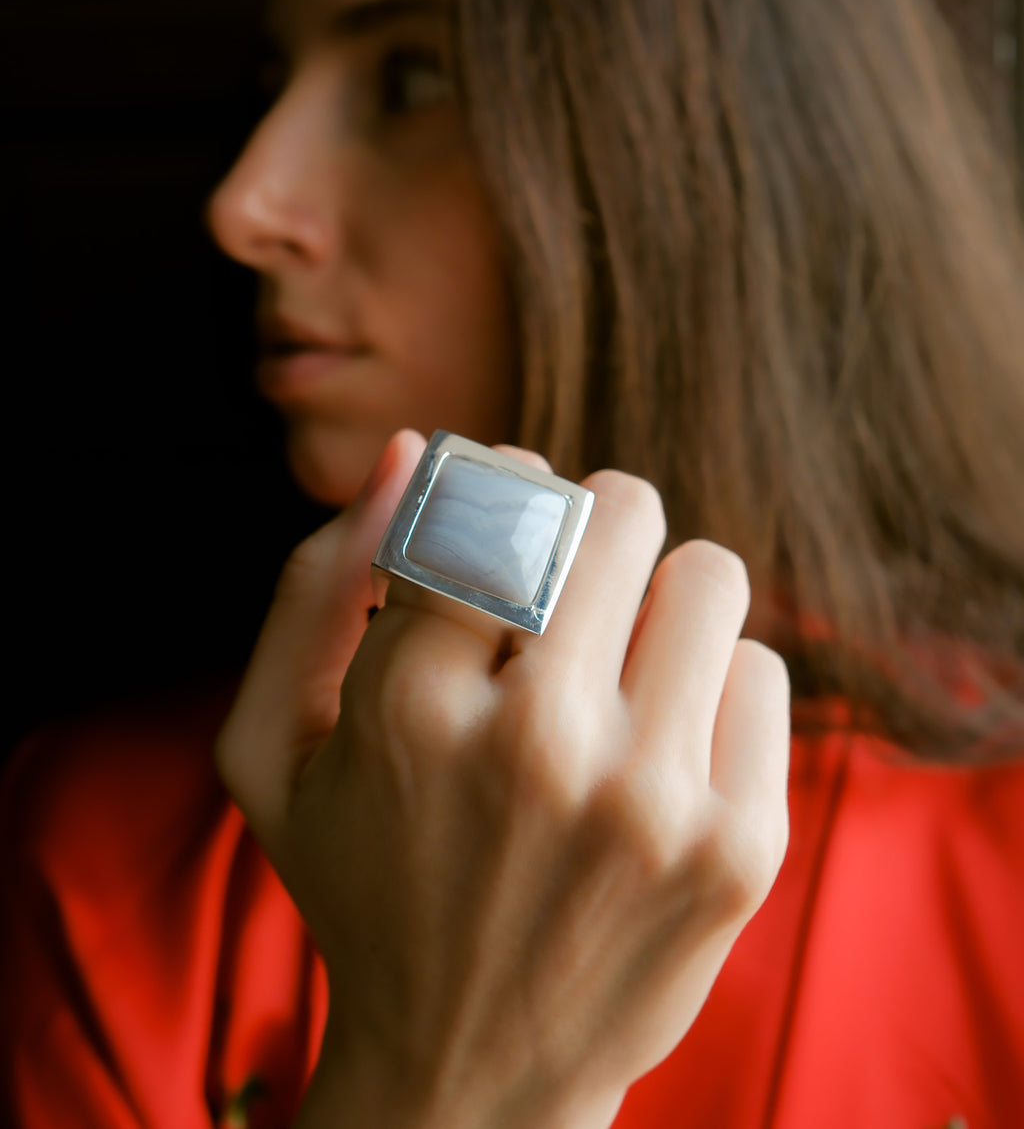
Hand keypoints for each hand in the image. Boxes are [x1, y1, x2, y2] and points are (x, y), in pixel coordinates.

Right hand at [216, 431, 789, 1128]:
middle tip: (569, 578)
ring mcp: (653, 803)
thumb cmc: (364, 884)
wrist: (470, 1072)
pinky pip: (757, 668)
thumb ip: (314, 585)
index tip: (500, 508)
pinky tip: (659, 739)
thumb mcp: (275, 749)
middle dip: (590, 523)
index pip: (490, 496)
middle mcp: (539, 749)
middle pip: (620, 512)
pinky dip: (708, 682)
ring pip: (708, 572)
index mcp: (408, 714)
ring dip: (659, 592)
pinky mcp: (739, 848)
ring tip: (619, 652)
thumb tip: (420, 449)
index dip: (497, 478)